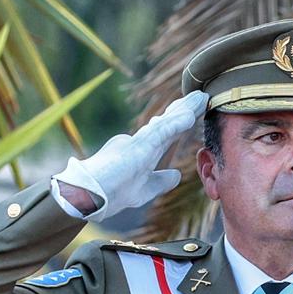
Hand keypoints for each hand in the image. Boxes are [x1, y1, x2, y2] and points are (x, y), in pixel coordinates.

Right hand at [53, 90, 206, 217]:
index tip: (195, 112)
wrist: (90, 196)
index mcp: (145, 151)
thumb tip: (177, 175)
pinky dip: (175, 124)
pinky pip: (160, 133)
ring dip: (184, 110)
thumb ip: (161, 181)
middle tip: (201, 96)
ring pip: (166, 123)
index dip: (181, 122)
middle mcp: (142, 142)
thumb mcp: (145, 188)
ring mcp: (139, 142)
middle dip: (185, 109)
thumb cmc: (113, 192)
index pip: (167, 134)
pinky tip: (189, 116)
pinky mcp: (137, 147)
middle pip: (168, 123)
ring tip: (200, 98)